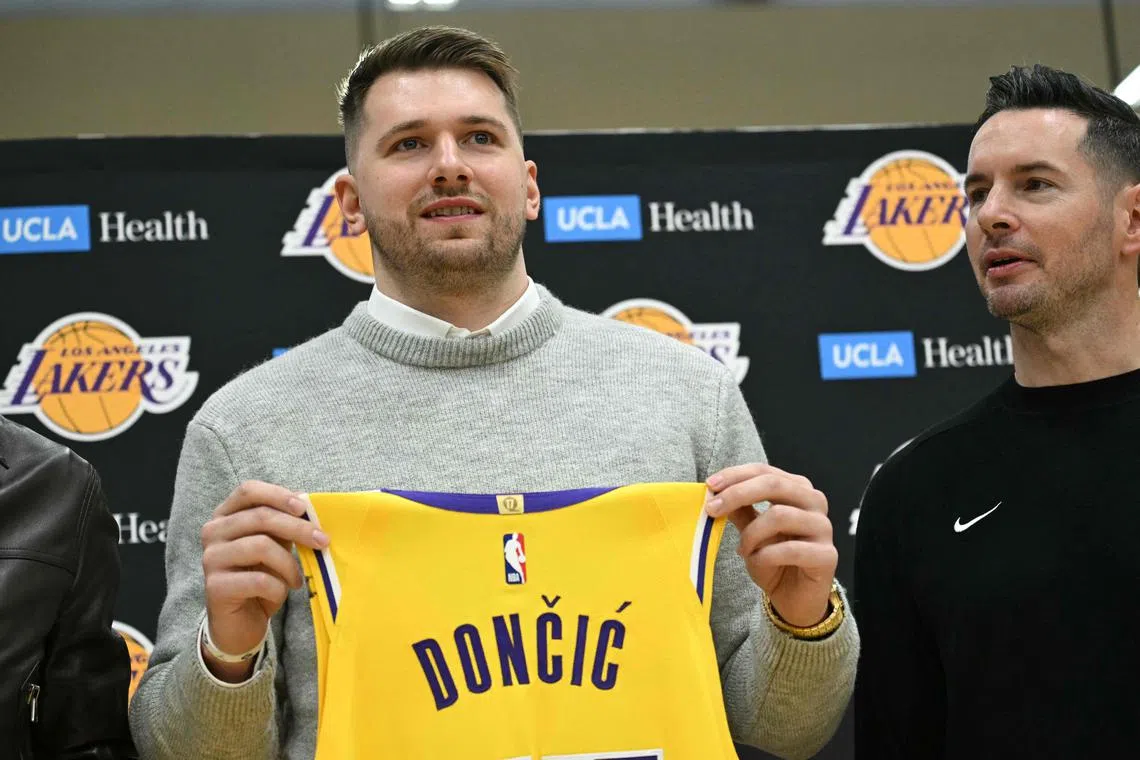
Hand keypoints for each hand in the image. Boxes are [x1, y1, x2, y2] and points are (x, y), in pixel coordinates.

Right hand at [200, 481, 328, 680]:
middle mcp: (213, 532)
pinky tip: (282, 593)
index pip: (248, 490)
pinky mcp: (215, 586)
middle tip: (322, 541)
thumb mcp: (275, 546)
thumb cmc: (260, 578)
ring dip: (289, 564)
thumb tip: (308, 505)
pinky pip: (259, 579)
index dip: (278, 494)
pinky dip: (279, 587)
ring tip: (297, 578)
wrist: (239, 623)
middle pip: (260, 517)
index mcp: (225, 516)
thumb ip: (284, 525)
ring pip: (261, 546)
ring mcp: (210, 558)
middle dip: (298, 528)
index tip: (304, 508)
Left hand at [705, 464, 836, 627]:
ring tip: (743, 549)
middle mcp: (814, 502)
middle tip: (712, 508)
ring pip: (780, 515)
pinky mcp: (827, 555)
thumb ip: (740, 509)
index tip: (709, 486)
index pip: (765, 471)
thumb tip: (715, 490)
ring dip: (752, 533)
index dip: (735, 475)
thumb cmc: (773, 560)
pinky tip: (756, 561)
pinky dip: (765, 555)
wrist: (795, 598)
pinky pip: (791, 549)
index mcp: (797, 489)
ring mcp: (823, 528)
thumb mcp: (751, 531)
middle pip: (774, 484)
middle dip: (738, 494)